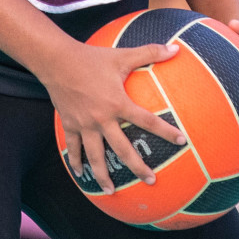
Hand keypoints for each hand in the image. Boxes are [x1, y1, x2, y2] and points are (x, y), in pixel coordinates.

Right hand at [43, 40, 187, 194]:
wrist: (57, 61)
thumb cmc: (92, 57)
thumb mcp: (122, 55)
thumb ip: (150, 52)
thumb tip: (176, 47)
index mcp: (118, 103)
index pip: (147, 121)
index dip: (166, 131)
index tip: (182, 141)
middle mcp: (102, 119)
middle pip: (123, 149)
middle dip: (138, 167)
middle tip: (151, 180)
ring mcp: (85, 125)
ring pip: (96, 156)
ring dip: (103, 175)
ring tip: (111, 191)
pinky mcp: (70, 125)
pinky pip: (73, 148)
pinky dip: (76, 162)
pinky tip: (81, 173)